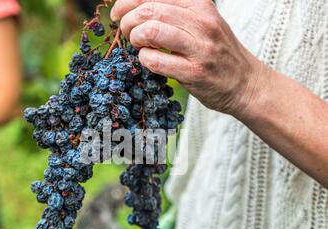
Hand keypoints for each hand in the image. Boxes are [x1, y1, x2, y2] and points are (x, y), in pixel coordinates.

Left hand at [111, 0, 270, 117]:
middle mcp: (202, 22)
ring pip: (151, 31)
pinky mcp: (194, 73)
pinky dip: (144, 59)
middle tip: (125, 31)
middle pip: (150, 10)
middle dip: (128, 20)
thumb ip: (176, 13)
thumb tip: (138, 8)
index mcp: (201, 5)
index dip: (129, 1)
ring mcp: (199, 48)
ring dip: (135, 38)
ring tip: (137, 45)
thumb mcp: (204, 22)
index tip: (119, 13)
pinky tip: (148, 61)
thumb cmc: (218, 53)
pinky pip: (155, 60)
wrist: (246, 84)